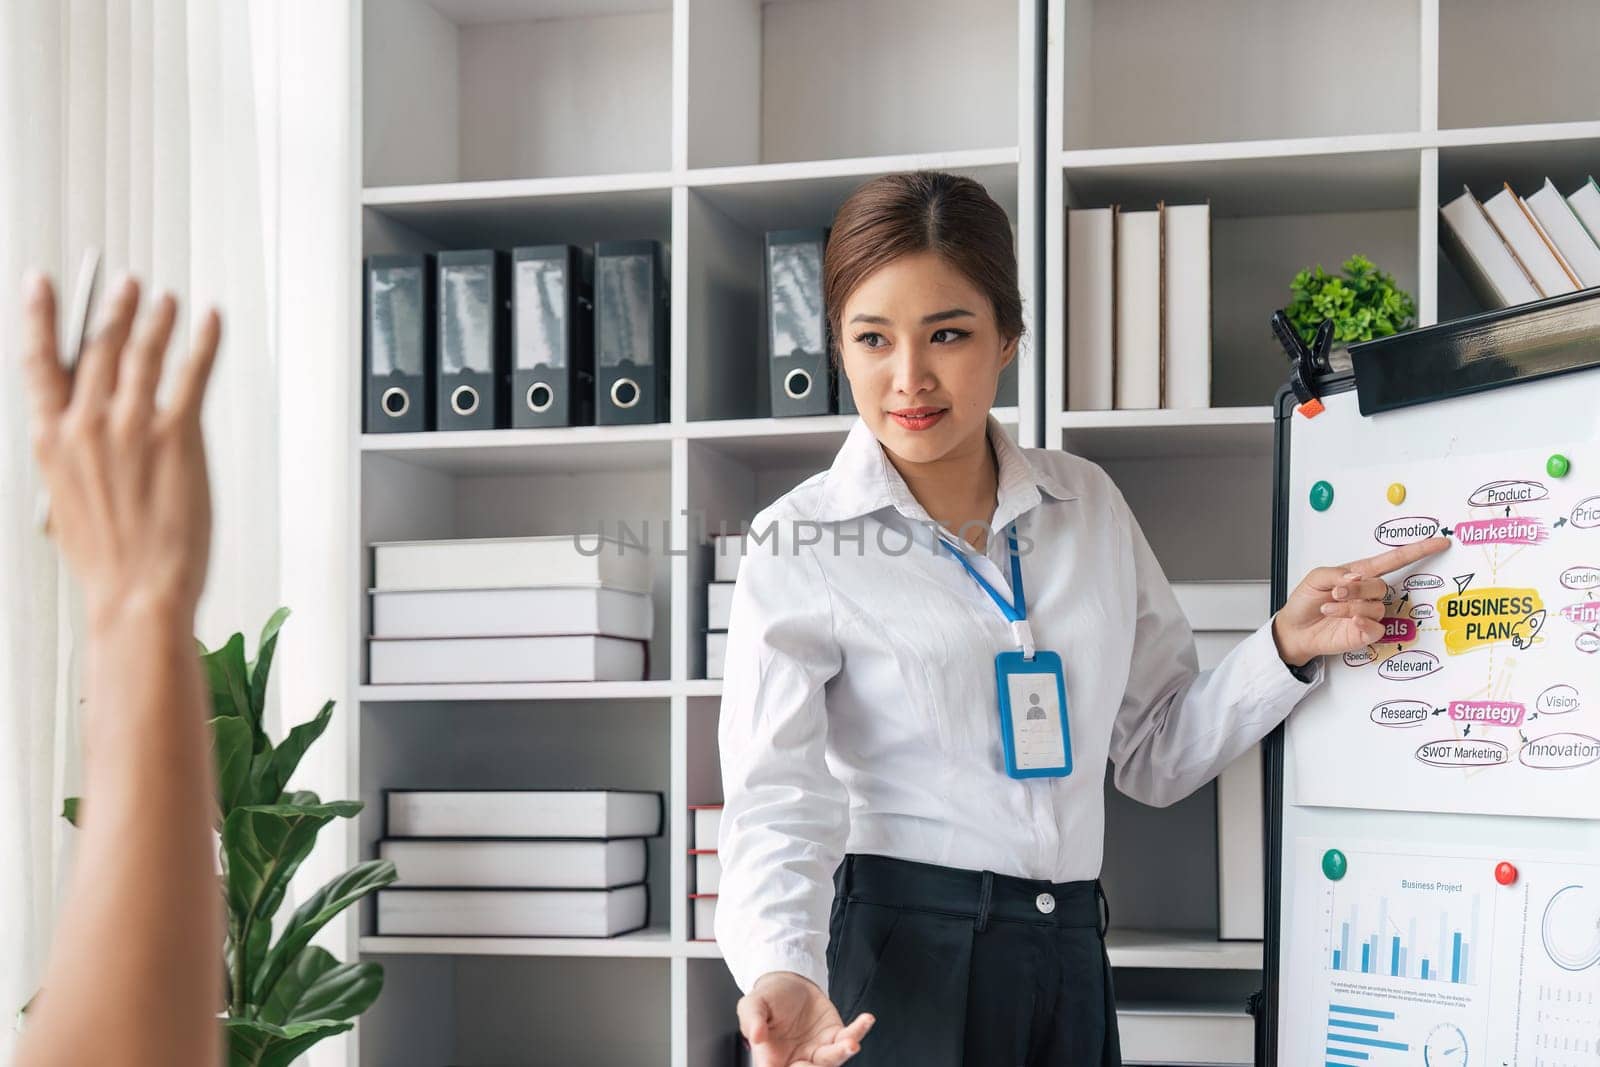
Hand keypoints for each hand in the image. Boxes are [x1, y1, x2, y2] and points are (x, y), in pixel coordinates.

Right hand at [21, 273, 220, 632]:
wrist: (138, 593)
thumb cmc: (107, 559)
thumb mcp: (64, 501)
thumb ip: (71, 458)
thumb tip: (77, 436)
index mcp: (52, 440)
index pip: (39, 361)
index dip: (41, 316)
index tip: (43, 284)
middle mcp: (88, 424)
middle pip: (99, 347)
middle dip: (114, 309)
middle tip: (125, 283)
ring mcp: (133, 426)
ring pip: (144, 353)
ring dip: (156, 319)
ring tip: (165, 298)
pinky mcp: (178, 435)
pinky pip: (192, 373)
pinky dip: (203, 341)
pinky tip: (209, 320)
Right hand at [737, 971, 874, 1066]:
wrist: (789, 983)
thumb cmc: (768, 999)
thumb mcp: (752, 1004)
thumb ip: (752, 1020)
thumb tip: (756, 1036)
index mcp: (772, 1059)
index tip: (796, 1065)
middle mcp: (798, 1060)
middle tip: (814, 1062)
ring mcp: (819, 1051)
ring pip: (832, 1060)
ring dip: (842, 1053)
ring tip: (850, 1044)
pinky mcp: (835, 1036)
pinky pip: (849, 1038)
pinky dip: (859, 1030)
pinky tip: (866, 1020)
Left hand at [1273, 535, 1450, 666]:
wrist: (1295, 628)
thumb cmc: (1306, 601)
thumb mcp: (1316, 578)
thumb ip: (1338, 573)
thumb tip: (1358, 576)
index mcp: (1360, 574)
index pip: (1394, 560)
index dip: (1417, 551)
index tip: (1438, 542)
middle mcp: (1368, 594)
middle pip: (1380, 586)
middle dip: (1357, 589)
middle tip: (1336, 593)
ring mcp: (1369, 614)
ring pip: (1375, 607)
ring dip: (1349, 607)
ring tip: (1329, 608)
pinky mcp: (1366, 633)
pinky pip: (1376, 627)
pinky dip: (1363, 623)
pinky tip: (1350, 621)